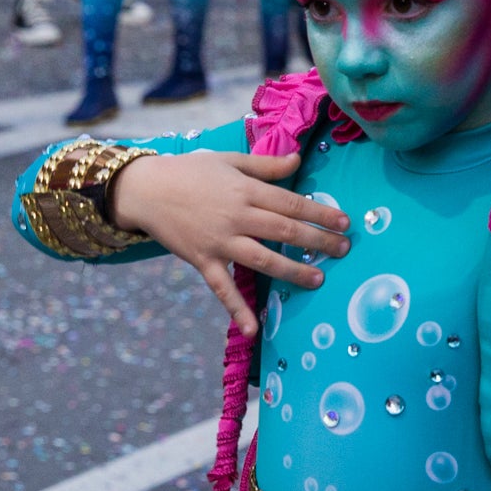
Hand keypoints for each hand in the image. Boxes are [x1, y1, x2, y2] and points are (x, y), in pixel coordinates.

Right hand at [108, 149, 350, 333]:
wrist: (145, 190)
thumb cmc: (188, 171)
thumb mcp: (228, 160)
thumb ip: (265, 164)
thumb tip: (298, 160)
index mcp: (246, 190)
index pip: (291, 204)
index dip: (320, 214)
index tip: (344, 222)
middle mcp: (237, 216)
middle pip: (286, 231)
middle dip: (319, 242)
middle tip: (344, 250)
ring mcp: (220, 241)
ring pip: (263, 259)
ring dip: (293, 272)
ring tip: (317, 280)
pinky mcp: (203, 260)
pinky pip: (223, 288)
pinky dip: (237, 309)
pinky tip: (254, 330)